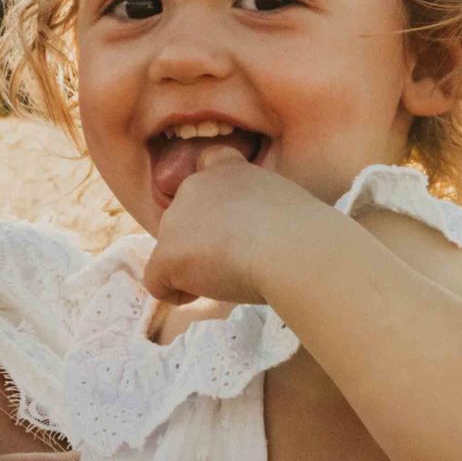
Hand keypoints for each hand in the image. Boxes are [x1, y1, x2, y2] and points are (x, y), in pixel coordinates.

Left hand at [143, 149, 328, 307]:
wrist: (297, 250)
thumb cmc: (305, 235)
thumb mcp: (281, 206)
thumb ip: (254, 211)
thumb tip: (252, 239)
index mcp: (227, 168)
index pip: (205, 165)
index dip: (209, 200)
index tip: (228, 223)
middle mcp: (195, 185)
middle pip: (183, 220)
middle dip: (201, 244)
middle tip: (239, 261)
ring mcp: (176, 218)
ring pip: (171, 252)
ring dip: (193, 268)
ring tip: (231, 276)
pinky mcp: (167, 252)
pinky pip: (156, 282)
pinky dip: (177, 294)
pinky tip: (206, 294)